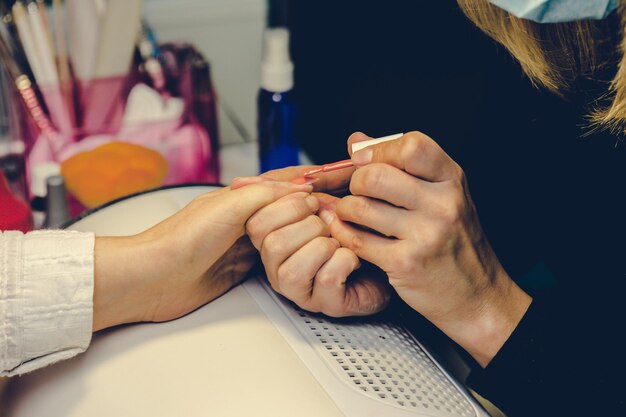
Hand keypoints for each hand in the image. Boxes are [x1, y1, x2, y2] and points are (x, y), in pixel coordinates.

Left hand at [92, 180, 313, 330]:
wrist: (154, 278)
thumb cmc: (180, 239)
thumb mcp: (229, 206)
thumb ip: (265, 194)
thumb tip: (298, 188)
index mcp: (240, 195)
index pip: (283, 182)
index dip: (307, 182)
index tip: (333, 183)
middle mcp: (245, 216)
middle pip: (288, 207)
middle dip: (311, 207)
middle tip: (335, 211)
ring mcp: (245, 242)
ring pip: (285, 231)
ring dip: (304, 230)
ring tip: (328, 229)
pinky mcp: (243, 266)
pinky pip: (275, 256)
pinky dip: (292, 253)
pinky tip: (305, 253)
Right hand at [232, 175, 390, 317]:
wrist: (390, 257)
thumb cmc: (359, 228)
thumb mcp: (336, 196)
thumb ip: (322, 178)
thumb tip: (321, 162)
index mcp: (275, 236)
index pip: (255, 222)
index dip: (286, 204)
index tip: (311, 197)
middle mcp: (279, 266)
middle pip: (270, 243)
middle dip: (307, 223)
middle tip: (328, 220)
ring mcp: (300, 288)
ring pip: (293, 267)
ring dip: (324, 244)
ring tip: (340, 241)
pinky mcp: (324, 303)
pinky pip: (326, 277)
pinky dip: (346, 260)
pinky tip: (354, 258)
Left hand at [325, 132, 531, 366]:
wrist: (476, 295)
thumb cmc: (454, 241)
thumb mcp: (440, 195)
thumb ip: (400, 165)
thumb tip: (356, 142)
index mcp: (452, 180)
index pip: (410, 145)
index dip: (378, 150)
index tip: (365, 161)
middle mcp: (442, 204)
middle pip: (375, 175)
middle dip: (355, 181)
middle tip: (358, 192)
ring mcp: (425, 235)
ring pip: (360, 206)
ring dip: (345, 209)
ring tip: (352, 214)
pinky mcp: (406, 263)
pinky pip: (357, 239)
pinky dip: (343, 233)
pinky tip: (348, 232)